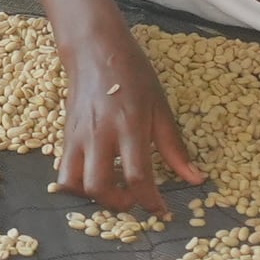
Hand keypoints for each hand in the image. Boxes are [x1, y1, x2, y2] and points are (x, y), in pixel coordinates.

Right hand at [54, 24, 205, 216]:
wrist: (95, 50)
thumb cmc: (133, 74)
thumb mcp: (160, 107)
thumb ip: (174, 147)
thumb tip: (196, 179)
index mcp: (129, 125)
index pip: (137, 175)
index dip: (150, 200)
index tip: (160, 210)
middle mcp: (99, 134)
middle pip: (99, 185)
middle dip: (116, 203)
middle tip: (132, 201)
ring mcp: (77, 135)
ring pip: (73, 182)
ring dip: (91, 195)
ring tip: (110, 190)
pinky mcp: (65, 135)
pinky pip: (63, 169)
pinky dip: (77, 182)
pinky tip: (96, 175)